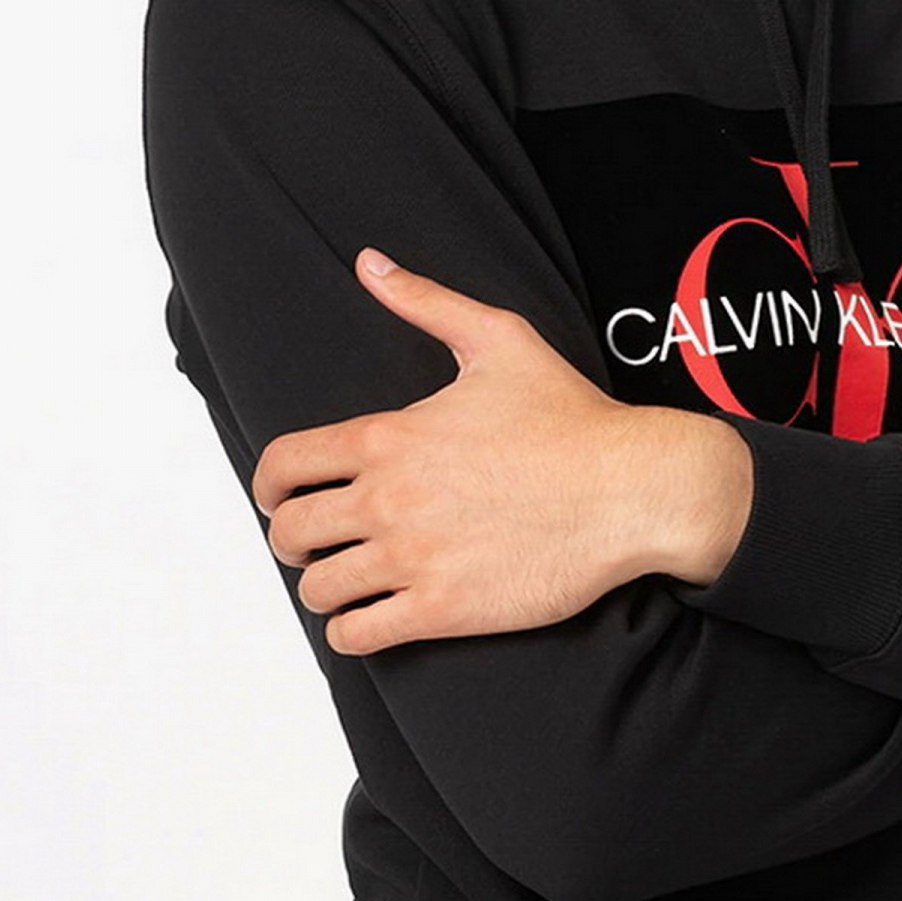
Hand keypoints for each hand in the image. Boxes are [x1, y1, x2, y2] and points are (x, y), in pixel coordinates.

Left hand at [251, 249, 655, 654]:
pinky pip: (357, 636)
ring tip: (346, 583)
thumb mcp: (498, 339)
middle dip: (291, 538)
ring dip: (322, 587)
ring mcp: (412, 558)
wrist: (632, 488)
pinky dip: (350, 632)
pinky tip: (370, 620)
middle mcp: (388, 499)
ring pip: (317, 589)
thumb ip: (424, 301)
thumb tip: (370, 263)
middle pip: (288, 532)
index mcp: (388, 437)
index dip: (269, 486)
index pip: (281, 467)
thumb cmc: (572, 417)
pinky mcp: (443, 610)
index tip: (280, 497)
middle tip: (314, 543)